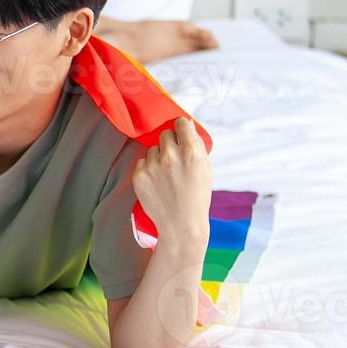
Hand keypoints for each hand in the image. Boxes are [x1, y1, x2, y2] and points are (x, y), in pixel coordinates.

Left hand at [132, 116, 211, 244]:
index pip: (181, 123)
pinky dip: (148, 169)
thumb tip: (188, 127)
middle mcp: (171, 156)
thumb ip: (197, 146)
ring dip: (158, 157)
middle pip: (165, 134)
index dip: (181, 127)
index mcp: (191, 153)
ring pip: (153, 149)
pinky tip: (157, 183)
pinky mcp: (139, 175)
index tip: (180, 131)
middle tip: (174, 158)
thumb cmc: (197, 197)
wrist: (181, 224)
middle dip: (170, 143)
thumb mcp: (206, 170)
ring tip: (167, 176)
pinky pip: (142, 162)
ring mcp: (153, 165)